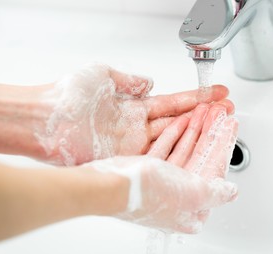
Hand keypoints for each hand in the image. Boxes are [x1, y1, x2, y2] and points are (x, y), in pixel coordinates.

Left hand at [35, 63, 231, 164]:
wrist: (46, 121)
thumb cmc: (69, 96)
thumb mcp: (104, 75)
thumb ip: (130, 81)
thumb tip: (149, 82)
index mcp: (134, 106)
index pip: (173, 102)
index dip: (196, 98)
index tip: (217, 95)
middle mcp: (137, 127)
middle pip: (178, 121)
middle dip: (204, 116)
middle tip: (226, 113)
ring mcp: (134, 145)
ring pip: (172, 140)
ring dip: (195, 134)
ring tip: (219, 128)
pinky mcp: (127, 159)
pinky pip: (157, 156)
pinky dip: (176, 153)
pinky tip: (194, 152)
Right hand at [87, 103, 237, 232]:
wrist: (109, 186)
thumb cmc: (148, 192)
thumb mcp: (192, 193)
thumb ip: (215, 192)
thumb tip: (230, 192)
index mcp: (191, 208)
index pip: (214, 171)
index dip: (223, 145)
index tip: (230, 125)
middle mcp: (177, 197)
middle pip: (200, 158)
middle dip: (211, 132)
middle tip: (219, 112)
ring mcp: (161, 183)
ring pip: (184, 151)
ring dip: (195, 129)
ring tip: (204, 110)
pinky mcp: (147, 172)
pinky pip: (166, 149)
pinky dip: (174, 134)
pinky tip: (182, 120)